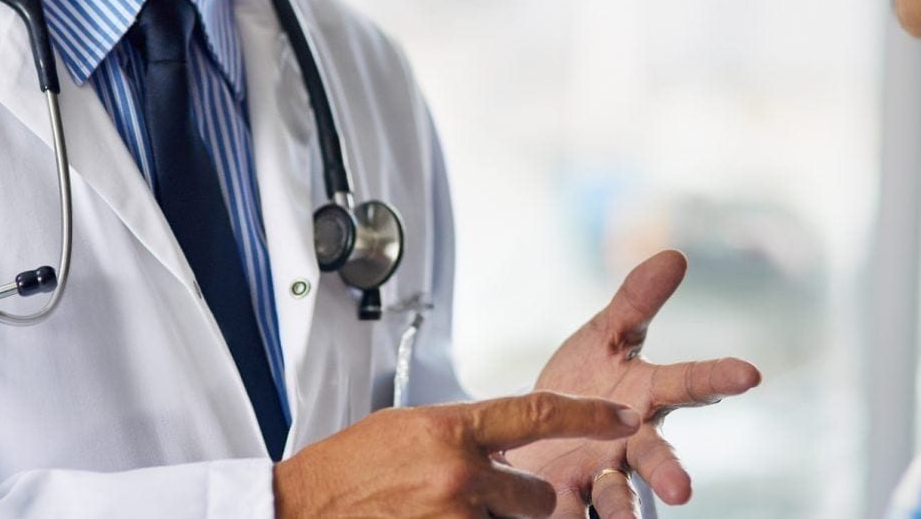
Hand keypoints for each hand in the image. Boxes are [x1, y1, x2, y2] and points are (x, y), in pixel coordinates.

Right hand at [273, 391, 640, 517]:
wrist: (296, 509)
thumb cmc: (347, 470)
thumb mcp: (410, 429)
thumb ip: (464, 436)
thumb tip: (508, 446)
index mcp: (452, 428)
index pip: (538, 413)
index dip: (590, 415)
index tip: (624, 417)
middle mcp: (460, 474)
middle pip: (538, 495)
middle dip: (520, 504)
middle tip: (476, 501)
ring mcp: (453, 518)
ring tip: (443, 512)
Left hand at [505, 250, 761, 518]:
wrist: (534, 430)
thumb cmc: (584, 381)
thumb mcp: (605, 336)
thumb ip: (637, 301)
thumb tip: (676, 254)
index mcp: (646, 396)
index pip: (688, 383)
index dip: (719, 377)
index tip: (750, 374)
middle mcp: (632, 441)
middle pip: (656, 456)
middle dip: (669, 472)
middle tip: (682, 491)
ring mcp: (603, 473)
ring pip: (619, 496)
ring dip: (623, 513)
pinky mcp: (570, 499)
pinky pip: (576, 514)